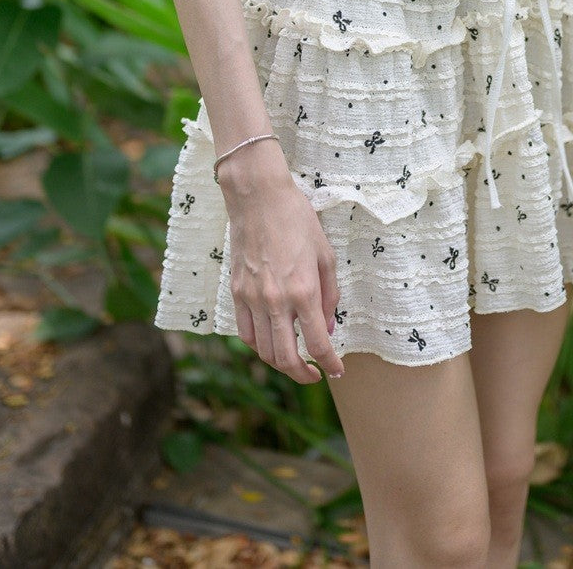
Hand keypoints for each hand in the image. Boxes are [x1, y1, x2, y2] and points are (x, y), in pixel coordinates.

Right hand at [221, 151, 344, 382]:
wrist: (259, 198)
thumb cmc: (297, 220)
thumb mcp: (325, 254)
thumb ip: (329, 295)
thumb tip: (328, 328)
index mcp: (303, 291)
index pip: (317, 344)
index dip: (329, 364)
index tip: (336, 370)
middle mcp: (276, 301)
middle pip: (286, 358)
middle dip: (302, 374)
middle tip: (314, 374)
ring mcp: (252, 299)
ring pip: (263, 350)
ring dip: (280, 363)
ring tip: (294, 361)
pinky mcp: (236, 293)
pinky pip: (245, 333)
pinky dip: (258, 346)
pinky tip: (270, 343)